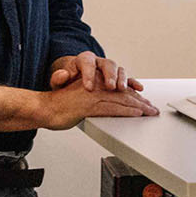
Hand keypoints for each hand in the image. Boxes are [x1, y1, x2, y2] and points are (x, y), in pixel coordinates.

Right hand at [31, 80, 159, 130]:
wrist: (43, 108)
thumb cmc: (58, 105)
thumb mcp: (78, 99)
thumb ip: (92, 100)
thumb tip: (106, 105)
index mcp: (94, 83)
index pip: (118, 88)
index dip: (134, 95)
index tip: (145, 102)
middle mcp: (95, 87)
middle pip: (123, 93)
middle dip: (140, 101)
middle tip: (152, 109)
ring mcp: (92, 96)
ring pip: (120, 100)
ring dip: (138, 106)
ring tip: (149, 112)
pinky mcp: (88, 106)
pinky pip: (111, 108)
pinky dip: (126, 111)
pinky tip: (136, 114)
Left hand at [49, 52, 142, 93]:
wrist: (73, 79)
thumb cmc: (67, 80)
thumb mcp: (59, 80)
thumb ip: (58, 78)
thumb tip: (62, 74)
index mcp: (84, 60)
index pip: (87, 63)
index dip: (89, 75)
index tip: (88, 87)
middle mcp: (99, 62)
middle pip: (108, 64)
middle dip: (109, 76)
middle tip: (110, 87)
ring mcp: (110, 70)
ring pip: (119, 70)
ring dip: (122, 80)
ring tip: (122, 89)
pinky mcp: (118, 78)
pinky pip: (128, 79)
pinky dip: (134, 84)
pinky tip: (138, 89)